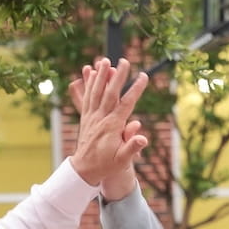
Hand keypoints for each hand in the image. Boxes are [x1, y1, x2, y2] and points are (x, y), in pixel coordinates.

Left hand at [66, 57, 148, 199]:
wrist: (84, 169)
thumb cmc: (106, 165)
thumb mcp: (123, 160)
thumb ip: (132, 148)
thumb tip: (143, 138)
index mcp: (111, 126)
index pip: (126, 104)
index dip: (135, 89)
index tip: (144, 76)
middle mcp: (100, 118)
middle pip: (110, 92)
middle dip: (118, 75)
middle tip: (124, 60)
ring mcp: (91, 116)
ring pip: (96, 91)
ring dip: (101, 75)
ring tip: (105, 60)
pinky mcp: (85, 116)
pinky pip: (87, 96)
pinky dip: (89, 84)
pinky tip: (90, 73)